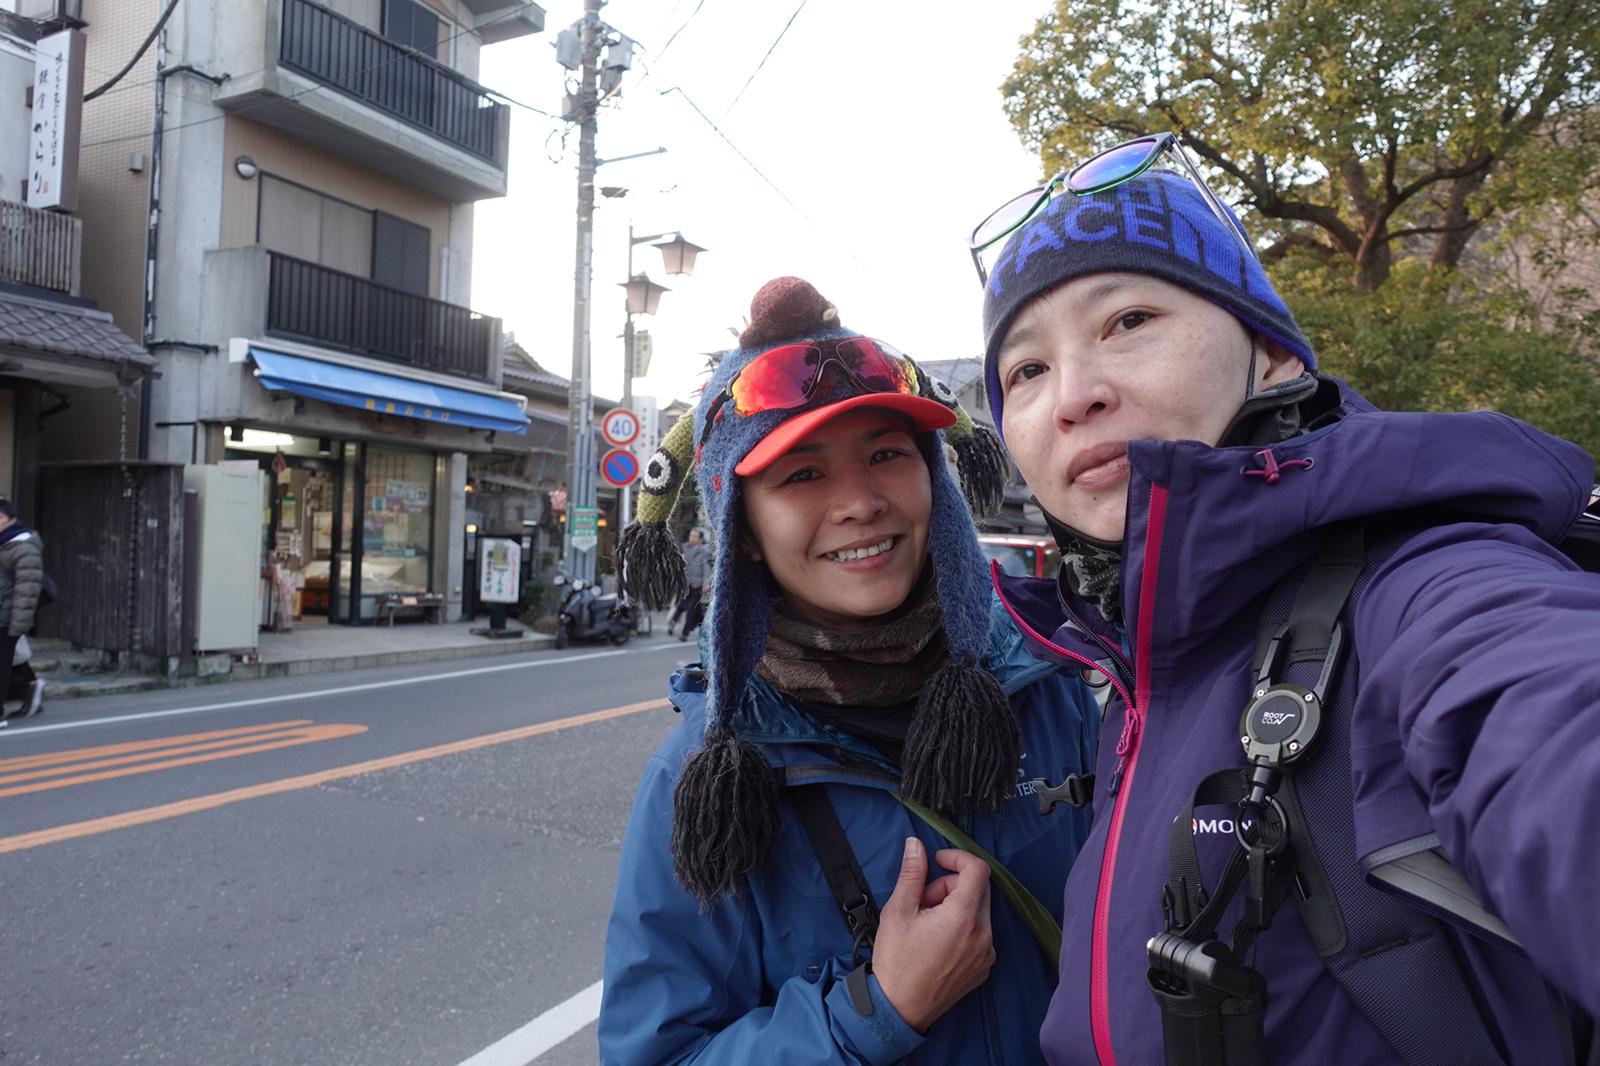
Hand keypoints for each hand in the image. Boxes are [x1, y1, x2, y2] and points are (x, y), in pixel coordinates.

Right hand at [870, 837, 994, 1032]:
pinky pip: (980, 934)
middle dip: (951, 885)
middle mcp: (983, 934)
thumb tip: (915, 845)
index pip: (978, 870)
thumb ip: (912, 874)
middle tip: (924, 899)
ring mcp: (986, 953)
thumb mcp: (898, 911)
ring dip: (956, 906)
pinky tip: (938, 941)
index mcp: (962, 917)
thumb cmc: (896, 961)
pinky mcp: (984, 968)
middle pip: (978, 889)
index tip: (938, 861)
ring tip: (928, 923)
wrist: (899, 1009)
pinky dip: (963, 927)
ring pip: (979, 911)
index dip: (957, 857)